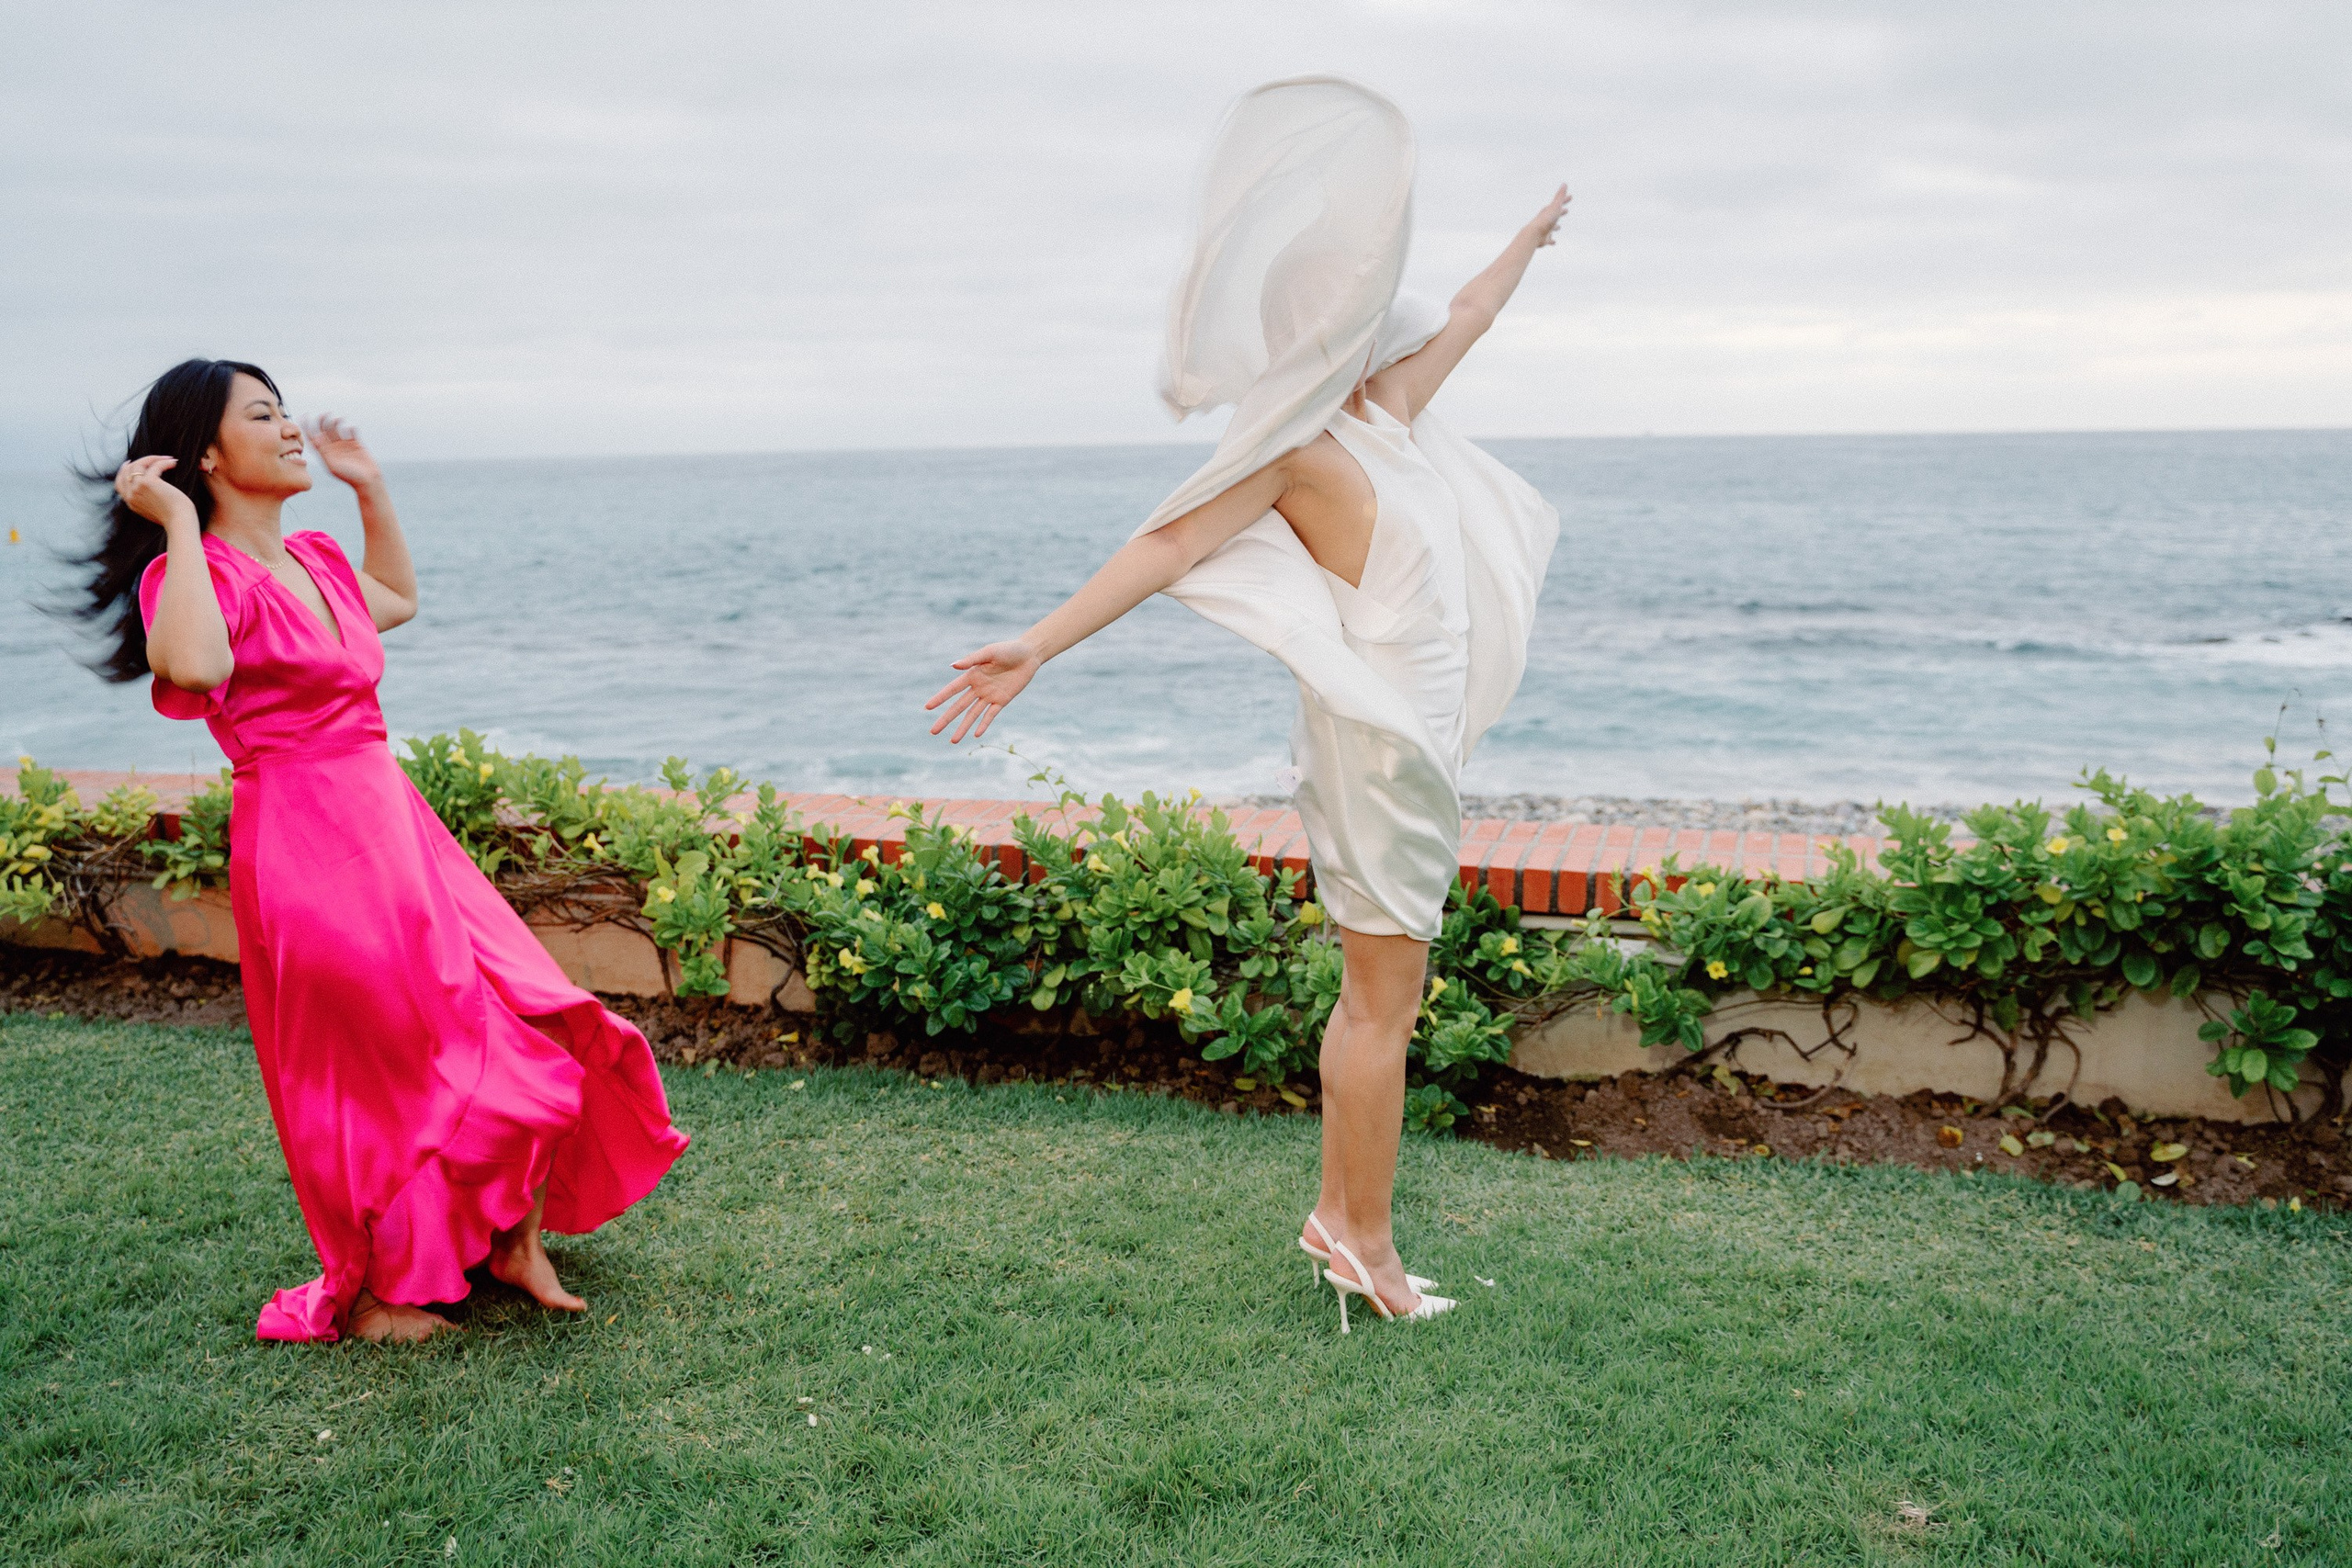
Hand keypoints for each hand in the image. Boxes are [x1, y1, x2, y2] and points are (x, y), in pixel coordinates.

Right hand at [114, 455, 196, 530]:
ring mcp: (138, 488)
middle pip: (127, 471)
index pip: (119, 483)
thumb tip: (151, 484)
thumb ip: (145, 498)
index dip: (123, 470)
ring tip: (168, 459)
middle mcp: (130, 495)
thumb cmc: (173, 517)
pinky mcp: (149, 482)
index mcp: (130, 502)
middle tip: (156, 458)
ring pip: (138, 465)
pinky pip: (155, 465)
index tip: (131, 462)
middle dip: (140, 461)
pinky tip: (173, 463)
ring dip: (153, 459)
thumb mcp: (152, 509)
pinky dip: (164, 462)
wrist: (179, 523)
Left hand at [306, 413, 381, 490]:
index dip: (306, 426)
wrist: (367, 481)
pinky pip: (351, 431)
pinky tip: (351, 427)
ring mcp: (344, 445)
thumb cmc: (349, 476)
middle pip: (323, 430)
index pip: (312, 436)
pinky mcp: (356, 444)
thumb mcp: (332, 466)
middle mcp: (332, 447)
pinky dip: (351, 427)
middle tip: (324, 414)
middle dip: (321, 421)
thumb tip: (315, 439)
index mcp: (324, 453)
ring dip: (335, 421)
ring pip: (336, 428)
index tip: (305, 415)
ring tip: (338, 419)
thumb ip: (323, 453)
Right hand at [925, 640, 1040, 742]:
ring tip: (953, 741)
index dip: (940, 698)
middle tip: (933, 731)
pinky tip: (976, 734)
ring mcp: (990, 695)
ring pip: (973, 715)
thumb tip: (953, 666)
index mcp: (972, 675)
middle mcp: (978, 687)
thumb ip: (972, 660)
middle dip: (946, 719)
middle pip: (958, 707)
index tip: (927, 708)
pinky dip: (984, 724)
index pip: (952, 690)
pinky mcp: (1002, 700)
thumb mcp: (989, 652)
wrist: (1029, 655)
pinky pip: (991, 715)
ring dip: (963, 727)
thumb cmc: (1008, 650)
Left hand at [1527, 184, 1570, 247]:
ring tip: (1559, 227)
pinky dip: (1551, 240)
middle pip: (1554, 215)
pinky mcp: (1544, 239)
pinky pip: (1549, 240)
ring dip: (1555, 227)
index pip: (1558, 203)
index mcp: (1549, 211)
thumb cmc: (1546, 220)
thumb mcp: (1555, 207)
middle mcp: (1546, 220)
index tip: (1571, 197)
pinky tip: (1554, 242)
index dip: (1565, 200)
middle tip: (1566, 211)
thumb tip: (1564, 184)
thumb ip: (1559, 196)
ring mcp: (1544, 230)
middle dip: (1560, 213)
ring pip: (1551, 228)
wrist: (1534, 233)